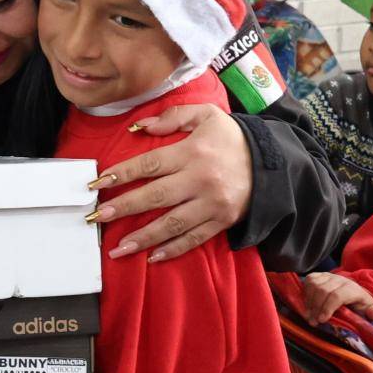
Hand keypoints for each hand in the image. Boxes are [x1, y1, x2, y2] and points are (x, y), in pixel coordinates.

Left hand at [90, 105, 252, 262]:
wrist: (274, 162)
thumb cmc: (232, 138)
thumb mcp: (206, 115)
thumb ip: (173, 117)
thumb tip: (139, 127)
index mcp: (193, 152)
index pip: (149, 164)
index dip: (122, 173)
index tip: (98, 183)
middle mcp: (200, 180)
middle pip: (156, 196)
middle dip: (124, 208)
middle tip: (98, 217)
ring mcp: (212, 204)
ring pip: (172, 224)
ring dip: (143, 238)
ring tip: (118, 249)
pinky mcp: (222, 221)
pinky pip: (194, 239)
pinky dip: (173, 250)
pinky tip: (152, 257)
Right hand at [300, 271, 372, 325]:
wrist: (353, 293)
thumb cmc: (360, 305)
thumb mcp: (371, 311)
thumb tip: (372, 313)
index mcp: (353, 289)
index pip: (337, 295)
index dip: (327, 307)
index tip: (322, 320)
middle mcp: (340, 280)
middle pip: (322, 291)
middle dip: (316, 308)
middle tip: (313, 322)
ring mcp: (328, 276)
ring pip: (314, 286)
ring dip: (309, 302)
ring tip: (309, 315)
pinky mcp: (319, 275)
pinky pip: (308, 281)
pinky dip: (305, 293)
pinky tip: (308, 304)